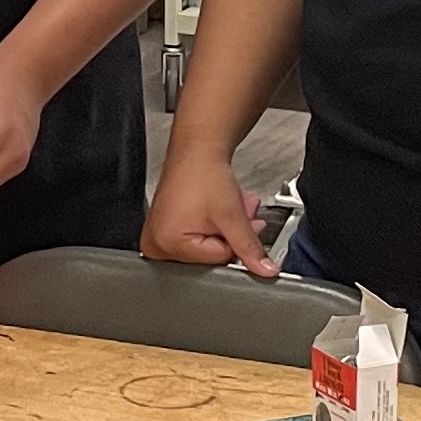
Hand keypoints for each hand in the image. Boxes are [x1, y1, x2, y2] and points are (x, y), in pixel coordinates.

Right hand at [139, 141, 275, 274]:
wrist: (196, 151)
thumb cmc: (203, 173)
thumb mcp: (232, 215)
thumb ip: (250, 246)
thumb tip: (265, 269)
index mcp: (167, 244)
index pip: (217, 260)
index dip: (235, 241)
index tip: (241, 223)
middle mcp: (156, 245)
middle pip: (208, 257)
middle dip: (229, 236)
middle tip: (235, 213)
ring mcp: (157, 239)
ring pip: (204, 248)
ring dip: (223, 231)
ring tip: (226, 208)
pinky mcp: (163, 231)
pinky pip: (194, 239)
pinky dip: (211, 228)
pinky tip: (214, 212)